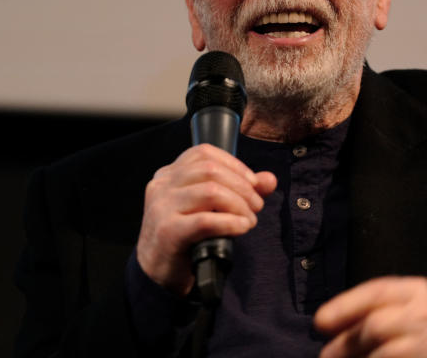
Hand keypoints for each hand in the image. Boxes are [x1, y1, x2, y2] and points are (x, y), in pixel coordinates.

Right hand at [135, 143, 276, 294]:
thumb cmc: (185, 238)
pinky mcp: (168, 231)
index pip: (204, 153)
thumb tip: (269, 179)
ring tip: (249, 220)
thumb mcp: (210, 208)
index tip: (253, 183)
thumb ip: (239, 190)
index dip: (234, 165)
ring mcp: (162, 207)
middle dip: (242, 187)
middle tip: (256, 206)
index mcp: (169, 174)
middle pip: (210, 170)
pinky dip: (231, 222)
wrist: (157, 275)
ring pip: (211, 191)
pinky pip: (206, 220)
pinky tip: (241, 228)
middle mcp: (162, 185)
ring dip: (239, 205)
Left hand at [314, 276, 426, 357]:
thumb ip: (370, 309)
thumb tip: (324, 321)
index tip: (320, 321)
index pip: (376, 292)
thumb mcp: (401, 307)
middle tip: (326, 356)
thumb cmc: (419, 328)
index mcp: (416, 291)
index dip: (345, 306)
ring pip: (383, 353)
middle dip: (346, 343)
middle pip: (375, 325)